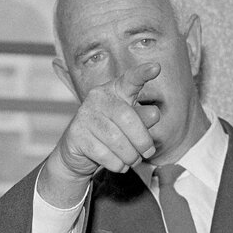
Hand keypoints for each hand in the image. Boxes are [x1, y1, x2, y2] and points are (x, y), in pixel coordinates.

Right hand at [38, 61, 159, 204]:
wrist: (78, 152)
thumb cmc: (110, 133)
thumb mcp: (130, 124)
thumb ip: (142, 119)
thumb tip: (154, 114)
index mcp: (115, 90)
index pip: (130, 80)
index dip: (142, 74)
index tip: (156, 68)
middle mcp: (98, 98)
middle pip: (128, 118)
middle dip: (142, 140)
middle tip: (148, 152)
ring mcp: (84, 115)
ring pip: (116, 140)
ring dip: (130, 156)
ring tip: (132, 160)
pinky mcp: (76, 135)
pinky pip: (104, 154)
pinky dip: (117, 164)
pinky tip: (119, 164)